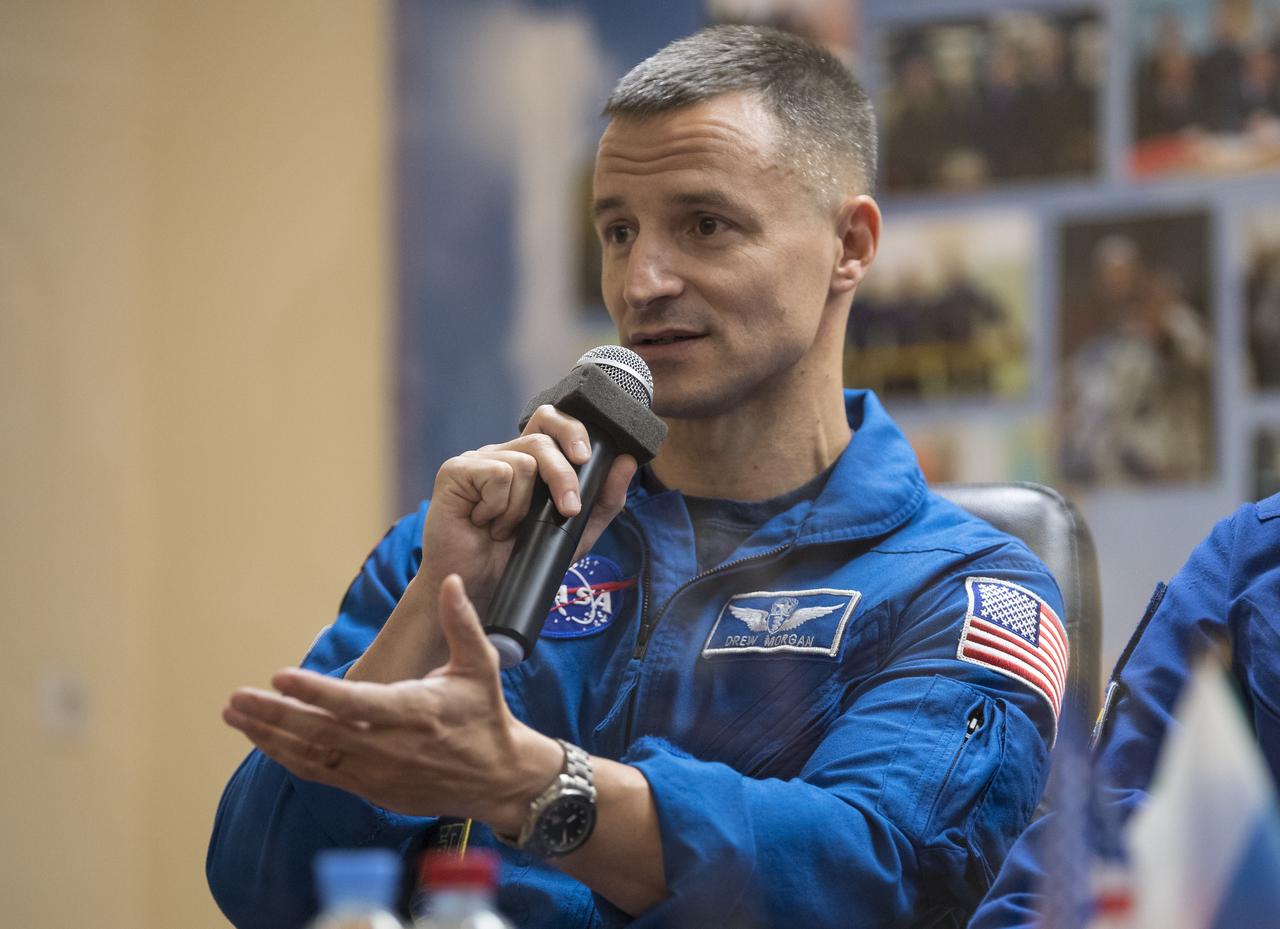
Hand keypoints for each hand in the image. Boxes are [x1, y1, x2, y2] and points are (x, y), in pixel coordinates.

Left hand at [223, 575, 562, 828]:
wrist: (497, 778)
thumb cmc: (486, 715)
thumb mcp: (481, 665)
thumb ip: (462, 622)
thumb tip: (450, 581)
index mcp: (414, 712)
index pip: (354, 703)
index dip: (315, 692)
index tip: (280, 676)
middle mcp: (389, 746)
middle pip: (320, 732)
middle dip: (274, 715)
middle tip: (236, 698)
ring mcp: (376, 772)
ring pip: (311, 756)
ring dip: (270, 735)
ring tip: (235, 715)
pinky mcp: (369, 788)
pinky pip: (319, 773)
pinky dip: (287, 756)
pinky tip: (263, 739)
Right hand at [422, 405, 637, 614]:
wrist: (482, 591)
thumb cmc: (522, 559)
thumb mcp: (575, 532)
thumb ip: (604, 500)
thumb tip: (627, 460)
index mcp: (528, 459)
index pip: (551, 421)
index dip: (571, 429)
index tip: (586, 458)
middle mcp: (503, 453)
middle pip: (542, 438)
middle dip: (563, 474)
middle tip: (568, 507)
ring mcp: (477, 460)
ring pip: (523, 462)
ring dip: (523, 507)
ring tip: (507, 529)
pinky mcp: (455, 472)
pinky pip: (496, 474)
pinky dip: (499, 507)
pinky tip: (486, 523)